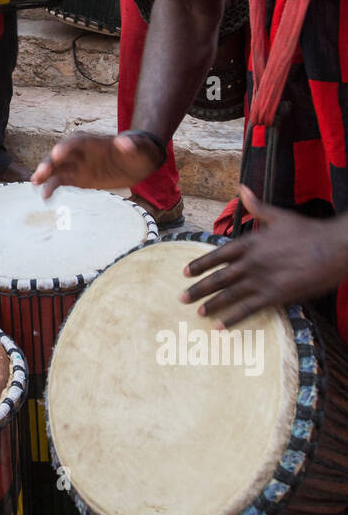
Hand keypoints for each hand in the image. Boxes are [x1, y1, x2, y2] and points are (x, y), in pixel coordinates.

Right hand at [32, 132, 160, 199]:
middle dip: (50, 163)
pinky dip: (52, 188)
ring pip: (57, 169)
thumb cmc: (140, 150)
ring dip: (45, 176)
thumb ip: (132, 145)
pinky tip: (45, 197)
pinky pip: (61, 182)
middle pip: (61, 155)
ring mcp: (78, 165)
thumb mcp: (140, 148)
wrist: (139, 161)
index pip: (76, 142)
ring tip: (36, 184)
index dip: (66, 147)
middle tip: (40, 174)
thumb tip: (124, 142)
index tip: (57, 154)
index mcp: (93, 141)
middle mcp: (81, 152)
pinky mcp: (79, 178)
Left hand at [180, 186, 347, 327]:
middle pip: (219, 277)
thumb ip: (256, 206)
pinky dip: (233, 318)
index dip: (200, 264)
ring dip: (212, 304)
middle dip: (199, 288)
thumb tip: (242, 188)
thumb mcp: (279, 216)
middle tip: (182, 297)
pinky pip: (249, 309)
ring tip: (198, 312)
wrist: (333, 249)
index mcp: (251, 243)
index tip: (185, 272)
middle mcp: (252, 262)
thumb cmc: (308, 232)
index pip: (218, 255)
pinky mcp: (275, 296)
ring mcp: (262, 280)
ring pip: (230, 295)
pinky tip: (221, 326)